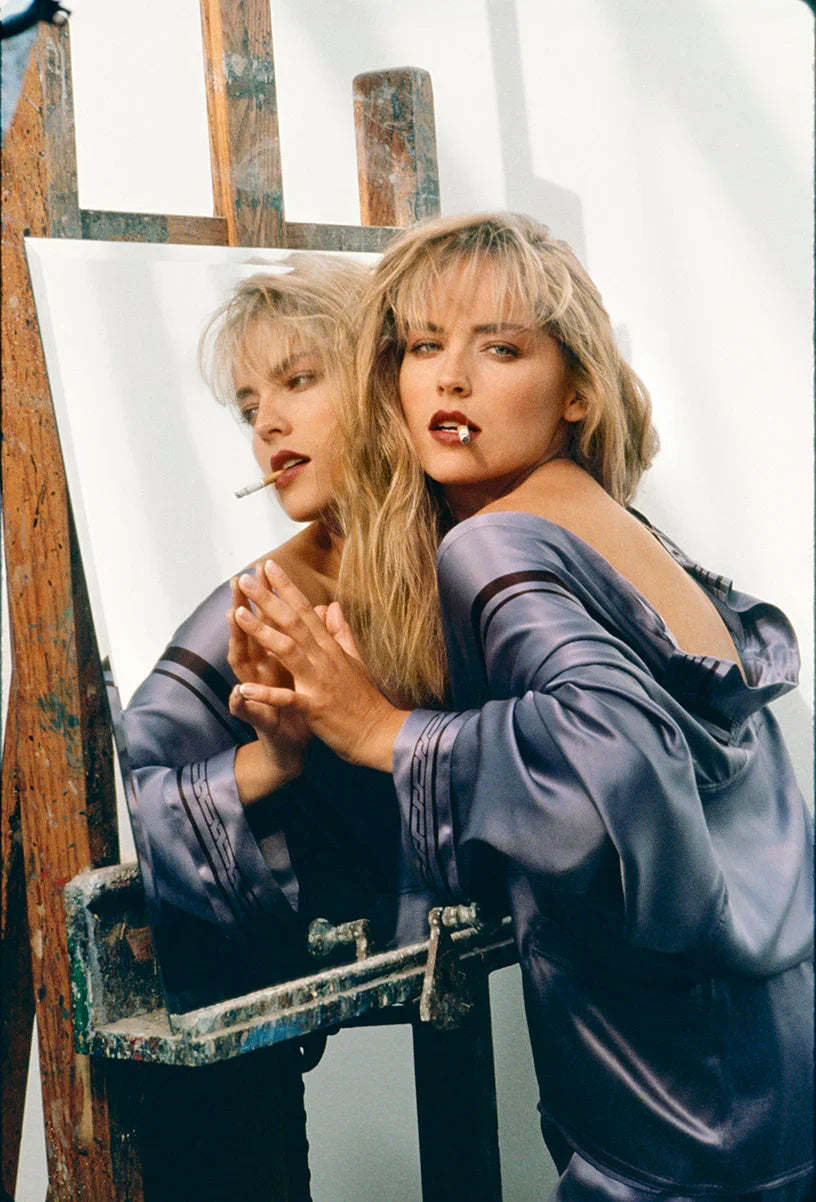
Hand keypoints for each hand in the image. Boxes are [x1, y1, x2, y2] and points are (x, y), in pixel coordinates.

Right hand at [227, 571, 310, 801]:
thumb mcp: (307, 669)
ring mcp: (255, 693)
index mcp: (274, 658)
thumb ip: (311, 640)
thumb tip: (320, 609)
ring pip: (242, 664)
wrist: (293, 745)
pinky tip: (236, 692)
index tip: (266, 567)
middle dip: (244, 607)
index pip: (268, 621)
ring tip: (233, 618)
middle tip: (238, 581)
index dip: (268, 595)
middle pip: (248, 634)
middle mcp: (259, 672)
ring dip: (237, 642)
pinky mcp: (259, 719)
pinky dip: (243, 702)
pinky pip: (249, 710)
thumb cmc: (299, 706)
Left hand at [233, 560, 409, 771]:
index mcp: (330, 648)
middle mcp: (324, 658)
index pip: (306, 610)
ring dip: (262, 632)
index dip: (286, 587)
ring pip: (288, 650)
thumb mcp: (355, 661)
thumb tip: (333, 606)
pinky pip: (287, 698)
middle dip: (268, 599)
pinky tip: (244, 689)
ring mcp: (319, 682)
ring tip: (239, 614)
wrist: (381, 733)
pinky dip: (266, 694)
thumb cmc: (365, 700)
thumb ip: (341, 633)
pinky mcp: (315, 707)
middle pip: (293, 622)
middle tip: (246, 577)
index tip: (269, 567)